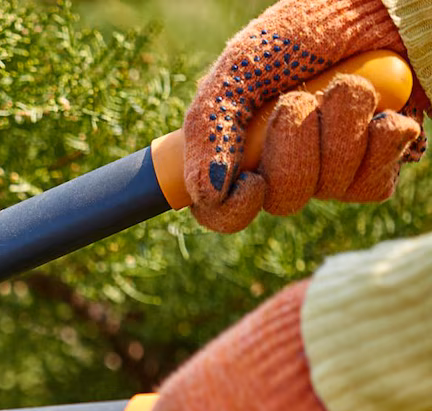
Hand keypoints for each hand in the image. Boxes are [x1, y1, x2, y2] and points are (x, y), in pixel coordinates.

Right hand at [186, 0, 427, 232]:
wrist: (378, 6)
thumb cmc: (304, 28)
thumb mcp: (240, 67)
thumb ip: (210, 128)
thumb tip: (206, 193)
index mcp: (241, 149)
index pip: (224, 212)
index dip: (234, 209)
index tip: (251, 181)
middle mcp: (286, 165)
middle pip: (282, 200)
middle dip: (294, 146)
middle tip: (299, 99)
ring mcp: (334, 167)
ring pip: (329, 188)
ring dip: (339, 128)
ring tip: (346, 87)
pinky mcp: (379, 163)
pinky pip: (372, 184)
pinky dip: (378, 140)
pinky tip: (380, 111)